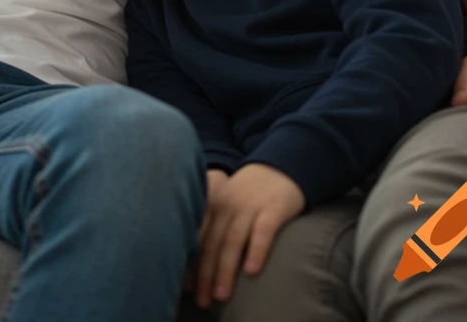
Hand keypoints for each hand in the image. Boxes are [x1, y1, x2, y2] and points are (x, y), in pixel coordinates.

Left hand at [192, 162, 304, 308]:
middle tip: (202, 301)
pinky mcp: (273, 209)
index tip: (186, 288)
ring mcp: (250, 206)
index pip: (199, 237)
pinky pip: (263, 232)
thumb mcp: (227, 202)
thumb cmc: (250, 192)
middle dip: (206, 274)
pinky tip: (252, 272)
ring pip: (234, 241)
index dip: (192, 263)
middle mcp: (228, 205)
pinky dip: (256, 251)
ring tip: (221, 295)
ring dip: (226, 269)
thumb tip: (196, 257)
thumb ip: (214, 225)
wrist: (281, 165)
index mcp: (214, 205)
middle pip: (213, 243)